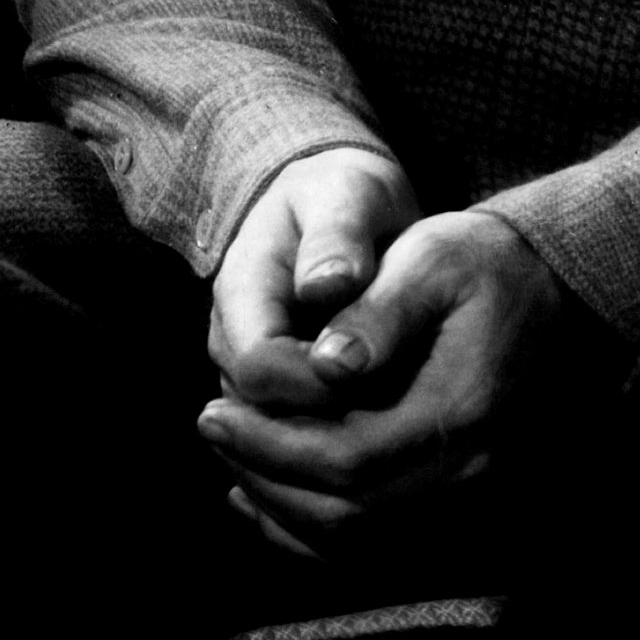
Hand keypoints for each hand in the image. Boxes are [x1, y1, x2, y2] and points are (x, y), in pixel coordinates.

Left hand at [198, 207, 596, 558]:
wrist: (559, 292)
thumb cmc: (485, 265)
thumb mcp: (432, 258)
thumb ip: (380, 312)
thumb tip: (325, 364)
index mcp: (460, 410)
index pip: (348, 458)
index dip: (271, 444)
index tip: (214, 408)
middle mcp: (471, 469)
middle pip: (349, 512)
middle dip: (266, 476)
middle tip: (210, 427)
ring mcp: (472, 493)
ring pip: (361, 539)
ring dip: (284, 507)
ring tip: (231, 456)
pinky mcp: (462, 496)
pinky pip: (382, 542)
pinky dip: (316, 533)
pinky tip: (268, 499)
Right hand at [208, 143, 416, 414]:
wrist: (340, 205)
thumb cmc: (349, 195)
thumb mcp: (351, 194)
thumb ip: (338, 236)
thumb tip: (324, 287)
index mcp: (241, 288)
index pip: (258, 367)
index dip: (314, 386)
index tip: (381, 379)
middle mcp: (233, 336)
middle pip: (262, 413)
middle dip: (328, 424)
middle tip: (405, 416)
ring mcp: (250, 367)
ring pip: (277, 434)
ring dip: (335, 441)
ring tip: (406, 431)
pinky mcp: (279, 388)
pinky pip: (297, 435)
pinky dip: (337, 446)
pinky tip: (395, 441)